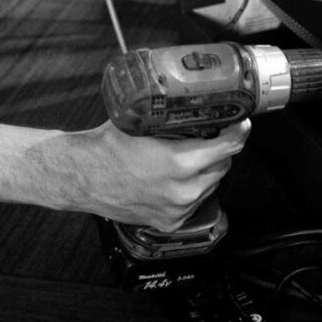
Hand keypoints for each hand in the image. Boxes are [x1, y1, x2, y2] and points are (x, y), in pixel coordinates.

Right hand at [71, 119, 249, 229]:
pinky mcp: (169, 222)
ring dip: (207, 170)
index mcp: (178, 162)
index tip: (241, 123)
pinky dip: (191, 189)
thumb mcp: (141, 121)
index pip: (228, 147)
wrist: (80, 177)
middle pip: (222, 166)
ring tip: (191, 156)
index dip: (238, 132)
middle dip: (220, 150)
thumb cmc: (106, 146)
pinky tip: (177, 178)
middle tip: (212, 136)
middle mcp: (182, 190)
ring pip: (210, 185)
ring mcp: (177, 210)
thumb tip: (193, 98)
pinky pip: (194, 202)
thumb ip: (170, 115)